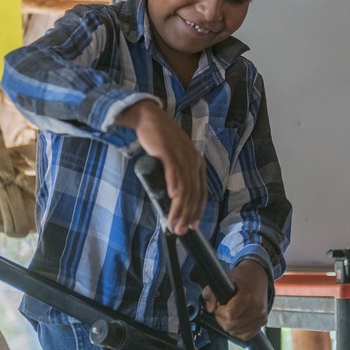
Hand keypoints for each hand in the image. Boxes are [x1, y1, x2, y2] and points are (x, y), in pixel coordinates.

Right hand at [121, 101, 205, 233]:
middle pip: (192, 193)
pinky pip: (173, 170)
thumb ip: (176, 176)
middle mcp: (193, 161)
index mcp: (197, 165)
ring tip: (173, 222)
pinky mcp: (168, 151)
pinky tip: (172, 197)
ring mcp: (182, 156)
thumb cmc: (161, 142)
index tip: (192, 226)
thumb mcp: (174, 160)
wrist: (149, 119)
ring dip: (178, 207)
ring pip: (183, 186)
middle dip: (186, 215)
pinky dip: (174, 184)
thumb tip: (172, 198)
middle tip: (179, 230)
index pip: (200, 192)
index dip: (197, 211)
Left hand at [203, 260, 269, 340]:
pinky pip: (246, 336)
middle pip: (231, 326)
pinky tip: (236, 321)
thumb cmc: (242, 277)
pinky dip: (238, 331)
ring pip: (237, 333)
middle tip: (223, 310)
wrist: (259, 276)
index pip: (229, 315)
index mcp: (248, 297)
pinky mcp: (262, 322)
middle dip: (222, 319)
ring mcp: (261, 317)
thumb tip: (210, 309)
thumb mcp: (224, 279)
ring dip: (229, 326)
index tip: (220, 306)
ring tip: (230, 314)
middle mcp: (257, 309)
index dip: (220, 312)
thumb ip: (211, 293)